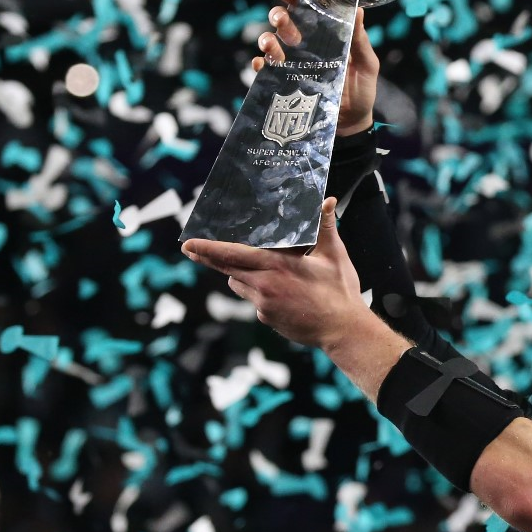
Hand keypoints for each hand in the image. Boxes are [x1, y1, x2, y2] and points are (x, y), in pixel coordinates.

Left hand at [182, 196, 368, 349]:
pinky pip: (254, 300)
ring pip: (239, 284)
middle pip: (227, 269)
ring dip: (242, 275)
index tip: (189, 243)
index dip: (209, 248)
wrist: (342, 331)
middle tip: (189, 249)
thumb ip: (326, 226)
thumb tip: (328, 200)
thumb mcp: (334, 255)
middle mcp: (265, 284)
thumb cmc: (340, 291)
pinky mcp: (266, 318)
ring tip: (264, 271)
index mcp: (278, 265)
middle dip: (207, 258)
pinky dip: (260, 293)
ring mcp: (263, 304)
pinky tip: (284, 294)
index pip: (233, 254)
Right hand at [252, 0, 379, 135]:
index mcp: (325, 33)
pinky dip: (260, 64)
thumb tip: (358, 9)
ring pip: (271, 42)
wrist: (352, 124)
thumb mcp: (366, 64)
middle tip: (282, 19)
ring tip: (271, 44)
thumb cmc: (362, 91)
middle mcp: (305, 44)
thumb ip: (360, 40)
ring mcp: (292, 63)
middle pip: (285, 21)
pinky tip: (262, 64)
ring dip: (267, 39)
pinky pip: (265, 70)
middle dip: (279, 15)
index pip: (309, 6)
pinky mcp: (283, 83)